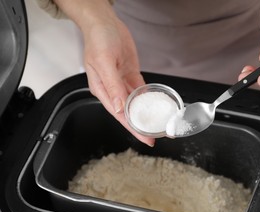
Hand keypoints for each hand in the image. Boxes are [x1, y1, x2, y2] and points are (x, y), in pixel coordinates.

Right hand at [54, 0, 154, 145]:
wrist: (104, 22)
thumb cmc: (98, 38)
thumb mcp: (103, 61)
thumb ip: (112, 85)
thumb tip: (119, 107)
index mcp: (102, 90)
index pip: (119, 115)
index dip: (133, 128)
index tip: (146, 138)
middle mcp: (112, 90)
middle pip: (129, 113)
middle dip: (142, 125)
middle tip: (158, 135)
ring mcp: (122, 82)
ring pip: (136, 103)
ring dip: (147, 114)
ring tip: (160, 124)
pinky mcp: (131, 75)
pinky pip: (141, 90)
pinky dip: (148, 98)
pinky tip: (156, 106)